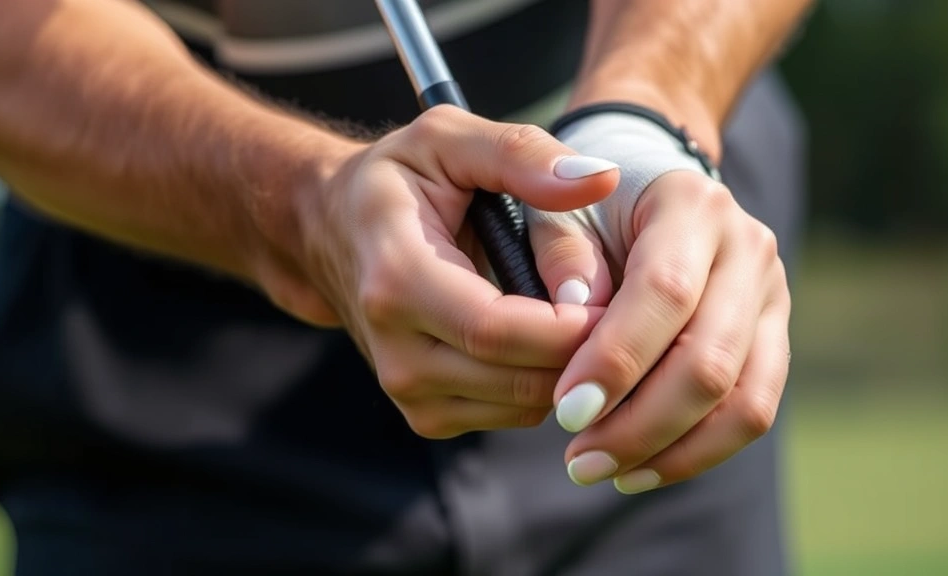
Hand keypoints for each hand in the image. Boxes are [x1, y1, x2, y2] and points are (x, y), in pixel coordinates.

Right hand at [256, 105, 618, 438]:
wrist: (329, 229)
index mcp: (398, 280)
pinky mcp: (426, 413)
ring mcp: (407, 391)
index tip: (617, 297)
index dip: (570, 327)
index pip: (497, 331)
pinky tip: (546, 335)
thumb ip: (524, 155)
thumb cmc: (397, 179)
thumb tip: (601, 179)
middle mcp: (396, 350)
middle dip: (584, 351)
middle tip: (617, 304)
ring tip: (577, 311)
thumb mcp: (449, 138)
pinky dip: (546, 382)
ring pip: (524, 404)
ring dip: (569, 368)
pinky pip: (513, 412)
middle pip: (518, 379)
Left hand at [528, 169, 790, 490]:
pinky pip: (752, 410)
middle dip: (638, 424)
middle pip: (710, 360)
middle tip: (576, 460)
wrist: (646, 193)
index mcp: (690, 204)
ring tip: (601, 471)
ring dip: (670, 451)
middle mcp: (746, 247)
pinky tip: (638, 469)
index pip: (664, 292)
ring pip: (743, 400)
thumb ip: (560, 254)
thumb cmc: (588, 209)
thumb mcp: (557, 212)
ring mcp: (770, 295)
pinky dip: (696, 452)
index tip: (566, 410)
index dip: (616, 360)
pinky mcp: (773, 336)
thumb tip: (572, 317)